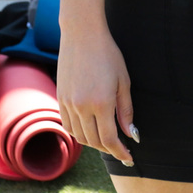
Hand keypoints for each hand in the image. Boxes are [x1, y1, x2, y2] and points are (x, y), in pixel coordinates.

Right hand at [56, 28, 137, 166]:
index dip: (120, 152)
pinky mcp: (60, 98)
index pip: (109, 139)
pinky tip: (90, 129)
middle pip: (94, 141)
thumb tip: (131, 134)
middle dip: (109, 149)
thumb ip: (126, 111)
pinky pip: (68, 125)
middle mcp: (81, 106)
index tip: (129, 158)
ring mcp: (68, 103)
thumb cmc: (108, 55)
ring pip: (80, 136)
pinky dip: (80, 132)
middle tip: (121, 150)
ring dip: (94, 143)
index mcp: (101, 103)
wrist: (82, 34)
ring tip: (107, 140)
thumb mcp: (123, 81)